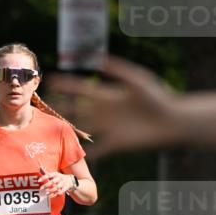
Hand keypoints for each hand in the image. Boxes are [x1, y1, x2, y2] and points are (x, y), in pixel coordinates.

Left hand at [37, 171, 74, 196]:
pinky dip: (56, 194)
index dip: (44, 177)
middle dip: (46, 185)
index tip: (38, 180)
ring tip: (46, 193)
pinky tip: (51, 196)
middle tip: (41, 188)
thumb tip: (40, 167)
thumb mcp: (54, 174)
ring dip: (51, 190)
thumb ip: (47, 172)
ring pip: (57, 187)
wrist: (71, 180)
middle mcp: (59, 178)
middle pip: (53, 181)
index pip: (49, 175)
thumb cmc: (59, 177)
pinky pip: (61, 192)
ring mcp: (63, 183)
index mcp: (56, 174)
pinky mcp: (65, 188)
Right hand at [47, 55, 180, 157]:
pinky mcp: (117, 144)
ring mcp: (110, 128)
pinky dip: (87, 153)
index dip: (67, 85)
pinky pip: (98, 149)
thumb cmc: (158, 97)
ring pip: (84, 127)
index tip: (51, 80)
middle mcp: (106, 112)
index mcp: (109, 95)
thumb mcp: (136, 79)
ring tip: (52, 129)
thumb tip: (97, 58)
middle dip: (61, 106)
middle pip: (78, 109)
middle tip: (43, 104)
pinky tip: (75, 156)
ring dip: (69, 128)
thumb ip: (117, 69)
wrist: (172, 120)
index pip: (82, 89)